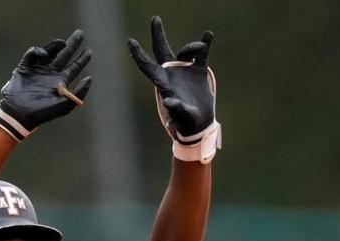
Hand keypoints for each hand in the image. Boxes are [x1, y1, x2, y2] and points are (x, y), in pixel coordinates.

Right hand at [0, 29, 92, 141]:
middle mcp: (50, 75)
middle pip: (64, 56)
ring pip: (50, 52)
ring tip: (63, 44)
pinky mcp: (25, 67)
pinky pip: (32, 54)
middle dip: (72, 45)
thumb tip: (89, 78)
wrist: (19, 114)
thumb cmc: (42, 113)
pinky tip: (43, 54)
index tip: (89, 51)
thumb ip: (78, 94)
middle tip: (80, 34)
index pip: (74, 68)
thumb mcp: (64, 106)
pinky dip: (38, 51)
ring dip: (56, 45)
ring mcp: (38, 70)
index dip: (82, 59)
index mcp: (60, 83)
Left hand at [128, 16, 216, 150]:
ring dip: (193, 46)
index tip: (130, 41)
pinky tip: (209, 36)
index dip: (139, 55)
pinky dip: (205, 45)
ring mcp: (185, 71)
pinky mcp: (198, 72)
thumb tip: (169, 101)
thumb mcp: (180, 115)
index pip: (148, 66)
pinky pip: (202, 55)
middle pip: (162, 50)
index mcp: (163, 83)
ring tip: (202, 47)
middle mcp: (172, 74)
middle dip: (158, 35)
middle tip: (155, 19)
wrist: (200, 123)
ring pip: (186, 51)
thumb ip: (176, 107)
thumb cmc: (186, 122)